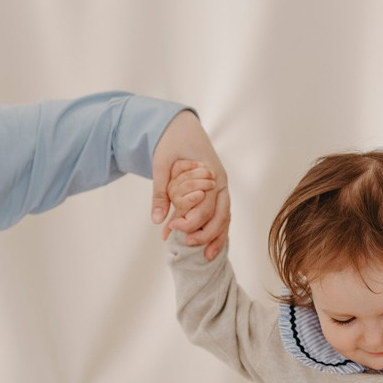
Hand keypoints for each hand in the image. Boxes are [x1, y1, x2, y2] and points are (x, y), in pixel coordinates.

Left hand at [151, 110, 229, 258]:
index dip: (190, 221)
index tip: (172, 228)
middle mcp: (220, 183)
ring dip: (217, 237)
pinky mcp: (216, 191)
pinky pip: (220, 214)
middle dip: (207, 234)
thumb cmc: (172, 142)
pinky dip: (216, 230)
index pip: (205, 206)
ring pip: (225, 217)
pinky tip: (208, 244)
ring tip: (206, 256)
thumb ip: (160, 193)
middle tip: (189, 245)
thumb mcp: (161, 165)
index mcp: (210, 174)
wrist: (182, 125)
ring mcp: (220, 188)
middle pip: (221, 215)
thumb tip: (157, 220)